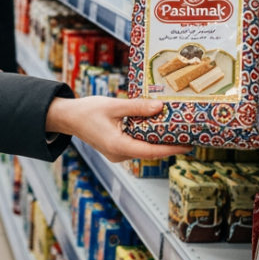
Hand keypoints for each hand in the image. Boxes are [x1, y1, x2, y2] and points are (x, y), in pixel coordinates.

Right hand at [45, 97, 189, 162]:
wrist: (68, 118)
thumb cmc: (87, 111)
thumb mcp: (113, 105)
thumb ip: (137, 107)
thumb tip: (160, 107)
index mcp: (118, 145)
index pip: (151, 150)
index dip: (171, 149)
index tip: (188, 145)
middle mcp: (119, 154)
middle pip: (150, 152)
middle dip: (169, 145)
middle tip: (189, 135)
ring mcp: (117, 154)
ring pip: (144, 150)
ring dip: (159, 141)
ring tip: (177, 131)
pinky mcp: (117, 150)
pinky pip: (137, 146)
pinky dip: (148, 139)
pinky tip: (157, 129)